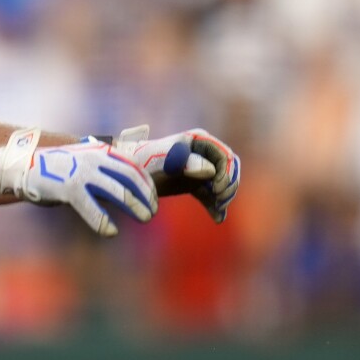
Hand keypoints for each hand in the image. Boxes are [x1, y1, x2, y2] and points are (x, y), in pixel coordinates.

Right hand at [0, 128, 156, 236]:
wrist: (25, 166)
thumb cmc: (56, 167)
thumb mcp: (83, 158)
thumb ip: (102, 168)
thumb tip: (124, 186)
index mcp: (100, 151)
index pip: (133, 166)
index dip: (147, 183)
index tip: (154, 197)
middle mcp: (95, 159)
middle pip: (131, 178)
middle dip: (146, 195)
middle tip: (153, 211)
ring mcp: (83, 173)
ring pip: (118, 192)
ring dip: (135, 207)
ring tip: (145, 218)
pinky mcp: (70, 189)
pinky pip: (93, 209)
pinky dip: (104, 222)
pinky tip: (111, 231)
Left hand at [113, 125, 240, 222]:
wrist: (129, 174)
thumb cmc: (144, 162)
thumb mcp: (164, 161)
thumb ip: (186, 163)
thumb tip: (211, 170)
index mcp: (199, 141)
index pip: (226, 156)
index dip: (227, 173)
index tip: (217, 189)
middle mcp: (204, 153)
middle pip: (230, 170)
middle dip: (229, 186)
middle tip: (220, 201)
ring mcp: (201, 169)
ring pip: (224, 184)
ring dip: (224, 198)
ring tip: (217, 211)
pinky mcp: (196, 184)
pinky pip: (212, 196)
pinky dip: (216, 206)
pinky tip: (217, 218)